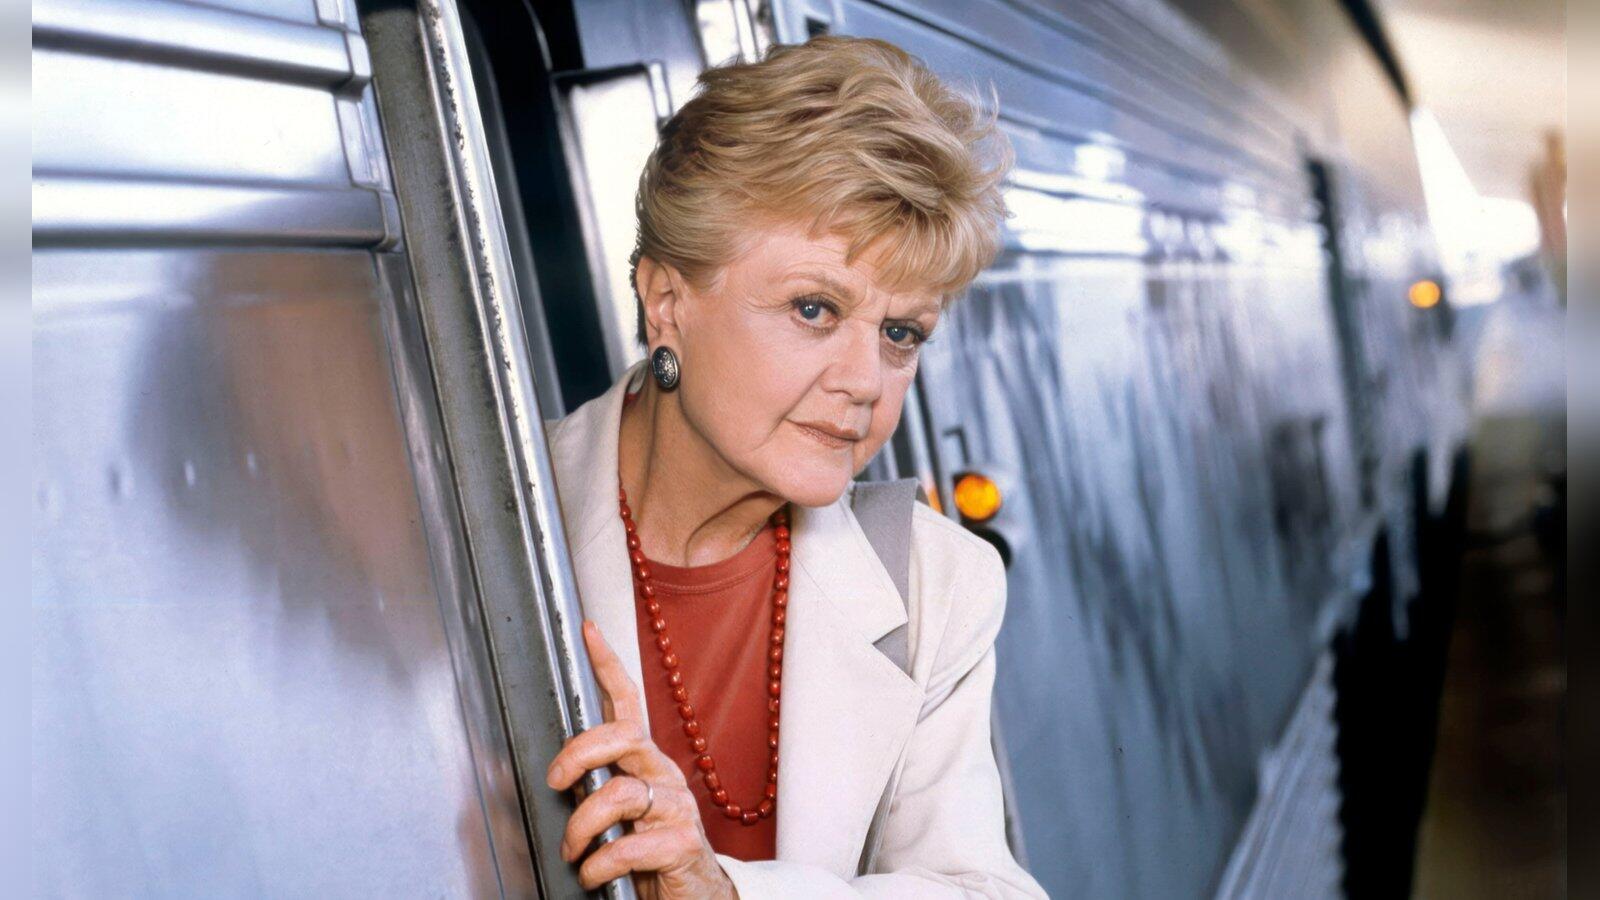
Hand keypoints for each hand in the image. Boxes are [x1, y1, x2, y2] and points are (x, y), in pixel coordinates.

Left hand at [546, 621, 737, 899]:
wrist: (696, 896)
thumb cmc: (651, 852)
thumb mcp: (622, 813)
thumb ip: (596, 790)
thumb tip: (554, 782)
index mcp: (647, 762)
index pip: (629, 704)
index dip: (608, 665)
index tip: (588, 630)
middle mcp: (664, 775)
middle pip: (623, 736)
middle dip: (579, 753)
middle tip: (556, 781)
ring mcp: (677, 807)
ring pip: (618, 794)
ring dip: (582, 827)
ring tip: (573, 850)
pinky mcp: (683, 843)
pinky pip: (629, 846)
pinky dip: (599, 864)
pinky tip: (592, 874)